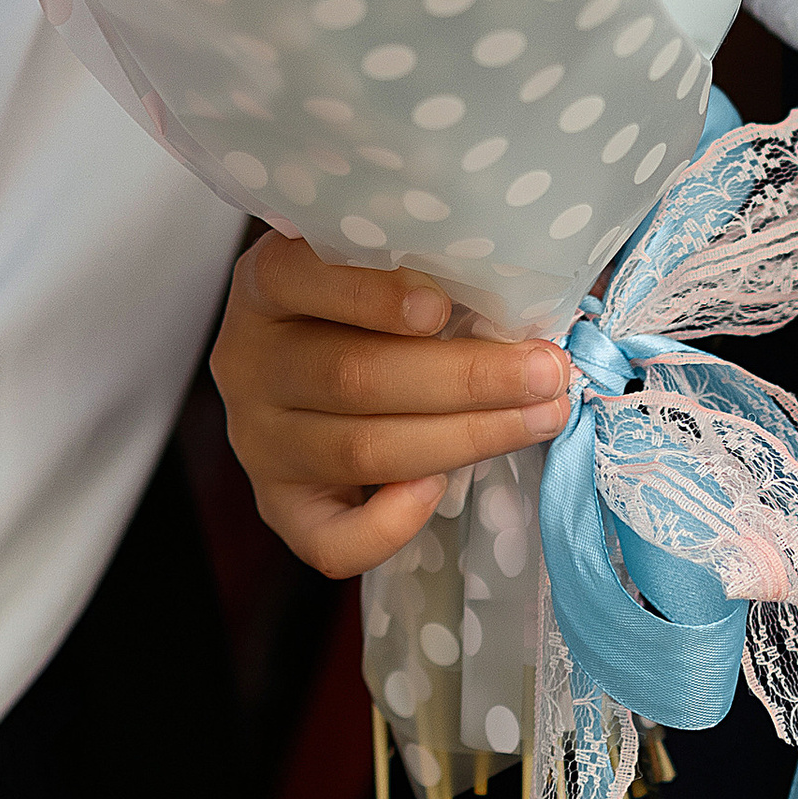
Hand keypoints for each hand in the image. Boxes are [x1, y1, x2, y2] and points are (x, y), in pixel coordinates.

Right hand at [209, 226, 572, 577]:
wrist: (312, 346)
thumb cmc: (367, 291)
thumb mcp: (379, 258)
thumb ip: (423, 268)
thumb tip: (514, 304)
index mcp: (267, 283)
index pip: (301, 280)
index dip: (372, 297)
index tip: (442, 307)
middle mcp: (250, 363)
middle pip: (354, 378)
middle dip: (466, 378)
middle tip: (547, 371)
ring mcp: (258, 440)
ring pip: (358, 451)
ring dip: (463, 438)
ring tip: (539, 417)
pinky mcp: (277, 501)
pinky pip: (325, 539)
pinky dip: (387, 524)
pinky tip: (437, 491)